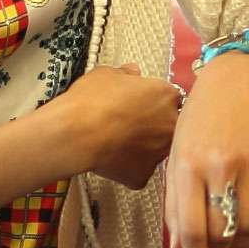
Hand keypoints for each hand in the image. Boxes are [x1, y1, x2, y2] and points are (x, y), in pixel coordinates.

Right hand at [47, 64, 179, 189]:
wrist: (77, 133)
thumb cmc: (90, 101)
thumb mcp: (106, 74)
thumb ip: (125, 74)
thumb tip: (131, 73)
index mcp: (165, 95)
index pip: (171, 98)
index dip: (154, 100)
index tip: (142, 103)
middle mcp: (169, 124)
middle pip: (168, 125)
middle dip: (153, 125)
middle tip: (129, 124)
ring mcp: (159, 152)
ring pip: (156, 150)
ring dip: (142, 147)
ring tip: (117, 141)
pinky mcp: (144, 174)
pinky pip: (140, 171)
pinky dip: (128, 168)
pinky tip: (111, 158)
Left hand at [168, 51, 248, 247]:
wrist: (238, 78)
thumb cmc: (200, 117)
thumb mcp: (178, 153)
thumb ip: (175, 201)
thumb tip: (179, 247)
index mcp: (185, 165)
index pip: (191, 230)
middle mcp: (215, 167)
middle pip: (220, 234)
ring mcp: (247, 165)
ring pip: (247, 228)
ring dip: (239, 245)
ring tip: (231, 242)